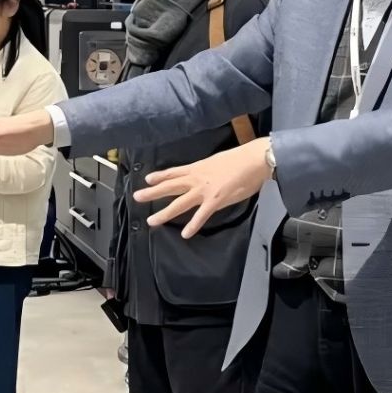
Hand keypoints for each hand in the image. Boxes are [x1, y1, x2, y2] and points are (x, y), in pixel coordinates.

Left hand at [133, 140, 273, 237]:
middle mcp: (197, 179)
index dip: (160, 176)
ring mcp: (204, 190)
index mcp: (198, 167)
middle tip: (137, 197)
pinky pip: (201, 215)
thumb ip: (210, 171)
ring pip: (179, 203)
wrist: (254, 159)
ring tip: (151, 220)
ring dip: (164, 213)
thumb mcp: (219, 162)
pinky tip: (185, 234)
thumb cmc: (242, 158)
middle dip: (152, 192)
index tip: (147, 179)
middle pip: (170, 186)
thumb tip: (209, 177)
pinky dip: (193, 225)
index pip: (174, 172)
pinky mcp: (216, 200)